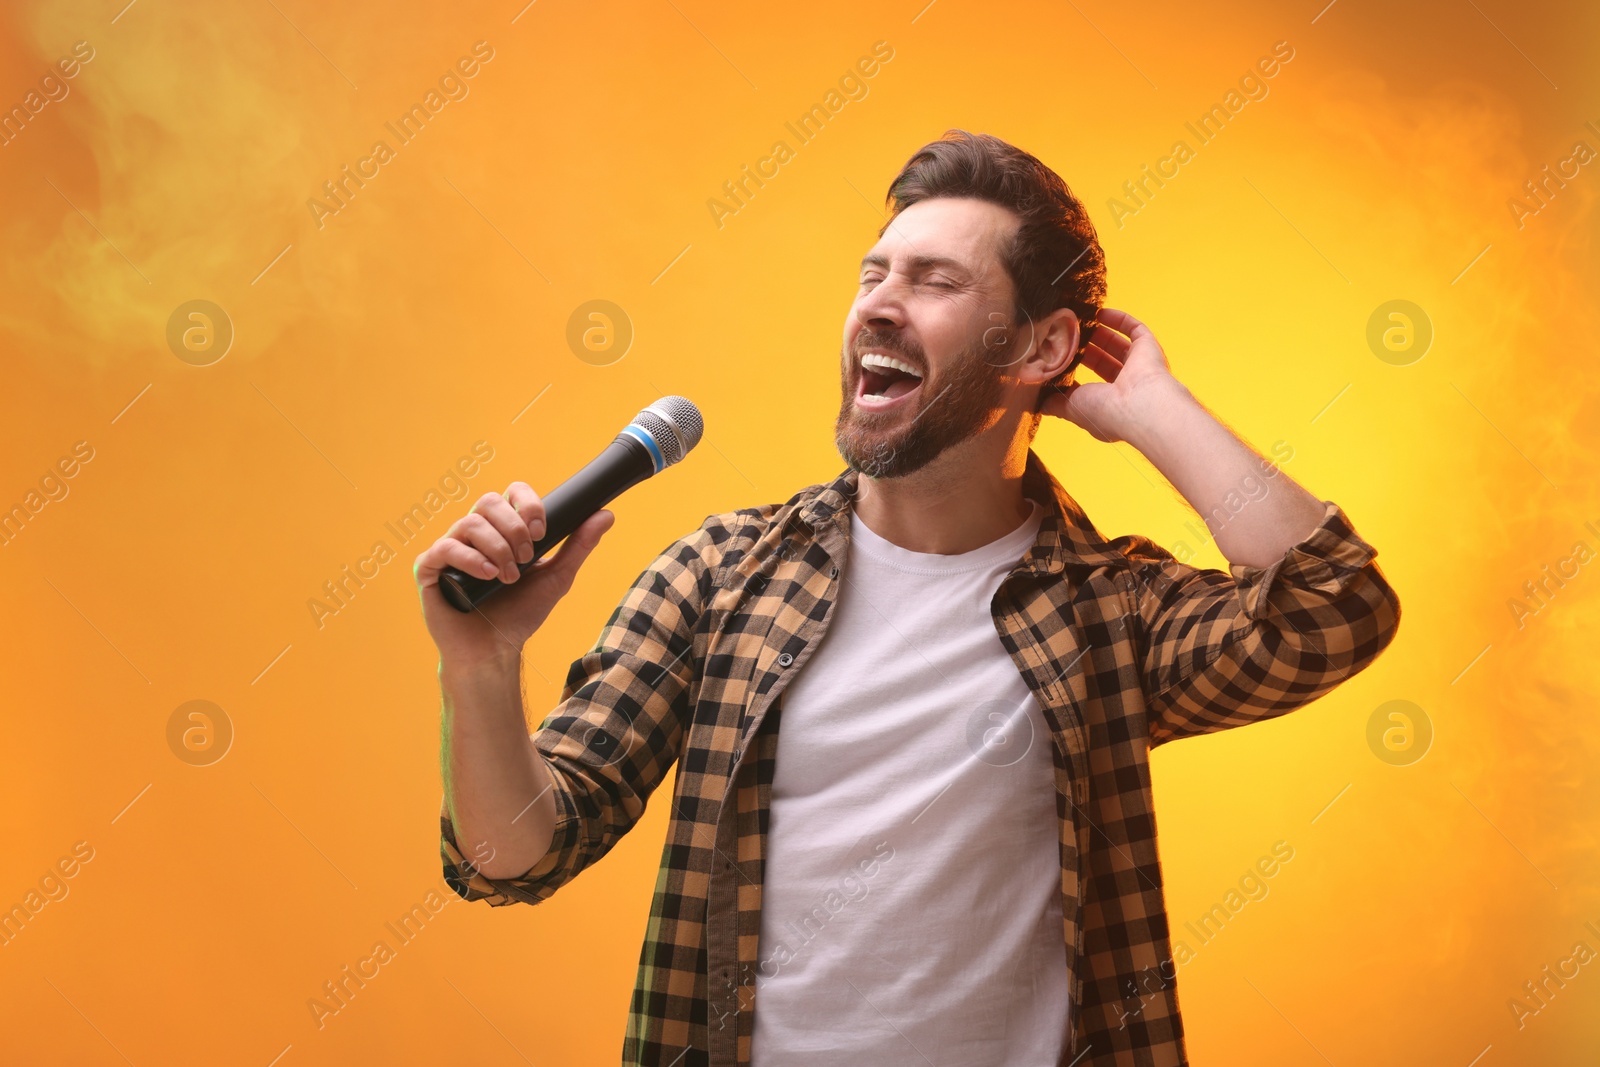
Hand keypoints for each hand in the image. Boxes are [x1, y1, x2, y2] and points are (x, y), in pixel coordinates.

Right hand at [413, 482, 614, 667]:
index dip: (528, 504)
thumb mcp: (556, 578)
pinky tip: (488, 576)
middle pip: (489, 501)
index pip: (511, 493)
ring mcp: (450, 549)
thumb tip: (606, 515)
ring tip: (508, 578)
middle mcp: (474, 533)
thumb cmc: (521, 614)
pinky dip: (470, 559)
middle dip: (514, 529)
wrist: (495, 651)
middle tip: (526, 559)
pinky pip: (445, 547)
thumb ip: (578, 546)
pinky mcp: (429, 568)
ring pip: (471, 522)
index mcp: (501, 529)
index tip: (542, 531)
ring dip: (498, 548)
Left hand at [1039, 307, 1186, 443]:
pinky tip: (1100, 313)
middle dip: (1085, 348)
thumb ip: (1057, 404)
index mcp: (1110, 404)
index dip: (1076, 370)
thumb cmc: (1107, 412)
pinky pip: (1135, 329)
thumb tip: (1042, 403)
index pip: (1091, 383)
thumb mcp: (1073, 408)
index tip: (1059, 357)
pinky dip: (1119, 319)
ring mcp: (1139, 366)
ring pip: (1118, 344)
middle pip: (1104, 360)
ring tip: (1079, 322)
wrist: (1140, 406)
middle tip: (1067, 336)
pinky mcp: (1149, 348)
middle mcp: (1126, 385)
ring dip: (1100, 333)